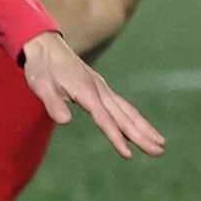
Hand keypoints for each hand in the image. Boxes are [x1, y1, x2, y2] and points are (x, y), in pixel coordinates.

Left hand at [18, 32, 165, 159]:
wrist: (45, 45)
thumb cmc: (41, 67)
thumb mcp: (40, 85)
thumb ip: (53, 103)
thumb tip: (65, 121)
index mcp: (86, 91)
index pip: (105, 119)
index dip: (116, 137)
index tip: (128, 155)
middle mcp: (100, 90)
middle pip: (124, 116)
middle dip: (142, 135)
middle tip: (159, 151)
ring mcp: (102, 89)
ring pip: (128, 111)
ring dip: (144, 128)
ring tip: (160, 143)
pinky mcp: (101, 89)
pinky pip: (122, 106)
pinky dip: (134, 119)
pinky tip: (141, 129)